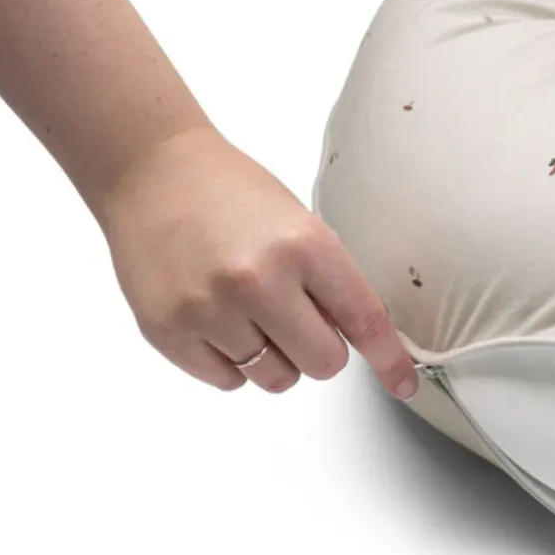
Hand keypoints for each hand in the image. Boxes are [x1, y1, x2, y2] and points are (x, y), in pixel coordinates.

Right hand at [96, 125, 419, 398]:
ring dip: (274, 358)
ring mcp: (210, 309)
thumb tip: (358, 342)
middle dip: (318, 348)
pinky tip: (216, 318)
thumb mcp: (299, 224)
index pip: (363, 319)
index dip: (388, 359)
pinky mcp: (169, 332)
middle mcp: (258, 279)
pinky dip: (231, 361)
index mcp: (303, 244)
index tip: (403, 383)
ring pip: (276, 380)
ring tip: (249, 313)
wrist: (150, 172)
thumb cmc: (231, 195)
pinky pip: (228, 382)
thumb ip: (329, 283)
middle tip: (294, 317)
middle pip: (323, 364)